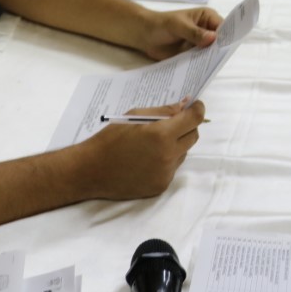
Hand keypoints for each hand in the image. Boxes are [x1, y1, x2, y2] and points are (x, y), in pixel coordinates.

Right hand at [80, 100, 205, 198]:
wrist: (92, 170)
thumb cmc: (111, 138)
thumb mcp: (135, 115)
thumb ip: (163, 111)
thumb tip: (184, 105)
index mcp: (162, 135)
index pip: (194, 119)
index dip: (198, 109)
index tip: (195, 105)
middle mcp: (168, 155)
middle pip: (193, 136)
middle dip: (187, 126)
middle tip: (171, 122)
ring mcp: (166, 173)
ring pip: (183, 153)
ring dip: (176, 144)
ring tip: (152, 143)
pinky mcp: (161, 185)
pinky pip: (172, 168)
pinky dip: (166, 160)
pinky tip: (147, 158)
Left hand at [137, 7, 221, 60]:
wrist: (145, 35)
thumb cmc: (161, 24)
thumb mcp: (178, 26)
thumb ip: (194, 32)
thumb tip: (213, 38)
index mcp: (207, 17)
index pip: (222, 26)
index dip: (226, 36)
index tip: (227, 47)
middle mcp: (207, 30)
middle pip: (219, 41)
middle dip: (220, 50)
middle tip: (221, 60)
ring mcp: (201, 43)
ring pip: (211, 52)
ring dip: (211, 59)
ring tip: (212, 68)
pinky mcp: (194, 54)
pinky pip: (201, 61)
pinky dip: (202, 66)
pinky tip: (202, 72)